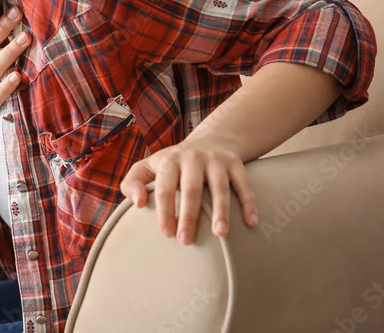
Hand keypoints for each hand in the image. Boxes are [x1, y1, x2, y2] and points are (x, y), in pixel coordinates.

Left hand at [119, 140, 258, 244]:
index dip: (164, 211)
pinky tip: (251, 222)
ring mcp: (216, 160)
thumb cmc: (172, 165)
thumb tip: (138, 204)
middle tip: (186, 241)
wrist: (209, 141)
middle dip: (188, 216)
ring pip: (219, 187)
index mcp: (169, 161)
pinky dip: (249, 202)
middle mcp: (192, 158)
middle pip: (191, 190)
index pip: (164, 188)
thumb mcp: (148, 167)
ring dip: (221, 211)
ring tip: (220, 234)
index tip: (167, 234)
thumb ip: (132, 183)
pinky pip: (244, 184)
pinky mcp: (235, 163)